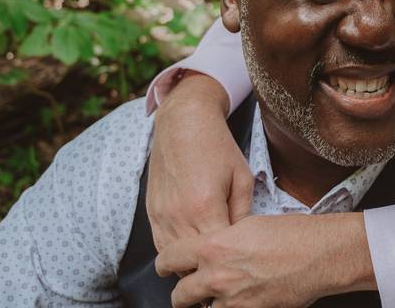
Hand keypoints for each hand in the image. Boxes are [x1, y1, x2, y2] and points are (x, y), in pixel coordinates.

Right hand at [147, 72, 255, 252]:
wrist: (183, 123)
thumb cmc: (217, 147)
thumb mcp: (242, 177)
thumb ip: (242, 212)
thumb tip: (243, 240)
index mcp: (205, 208)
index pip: (217, 253)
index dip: (230, 263)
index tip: (242, 266)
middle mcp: (179, 216)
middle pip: (193, 261)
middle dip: (210, 268)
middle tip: (228, 271)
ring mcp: (161, 216)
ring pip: (173, 259)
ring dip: (190, 265)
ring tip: (209, 265)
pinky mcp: (152, 213)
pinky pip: (161, 245)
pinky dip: (175, 253)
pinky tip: (190, 251)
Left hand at [155, 213, 375, 307]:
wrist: (320, 255)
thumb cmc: (293, 233)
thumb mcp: (250, 224)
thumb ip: (224, 239)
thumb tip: (215, 247)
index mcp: (214, 247)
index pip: (169, 259)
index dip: (165, 264)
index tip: (167, 266)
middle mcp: (217, 276)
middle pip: (180, 295)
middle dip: (183, 293)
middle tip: (188, 288)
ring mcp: (233, 300)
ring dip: (208, 304)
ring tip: (219, 296)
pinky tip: (242, 300)